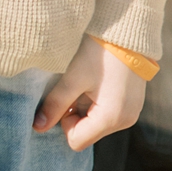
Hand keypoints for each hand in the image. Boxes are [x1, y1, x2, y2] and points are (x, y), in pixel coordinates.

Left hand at [32, 35, 145, 151]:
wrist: (127, 30)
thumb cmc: (100, 53)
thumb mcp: (74, 78)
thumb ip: (55, 104)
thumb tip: (38, 127)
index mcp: (111, 118)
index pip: (76, 141)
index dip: (66, 121)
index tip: (69, 97)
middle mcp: (125, 121)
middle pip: (87, 134)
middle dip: (77, 114)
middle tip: (79, 88)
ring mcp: (131, 114)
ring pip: (96, 125)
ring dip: (87, 108)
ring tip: (91, 82)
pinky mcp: (133, 105)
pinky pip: (109, 115)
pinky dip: (99, 103)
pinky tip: (101, 82)